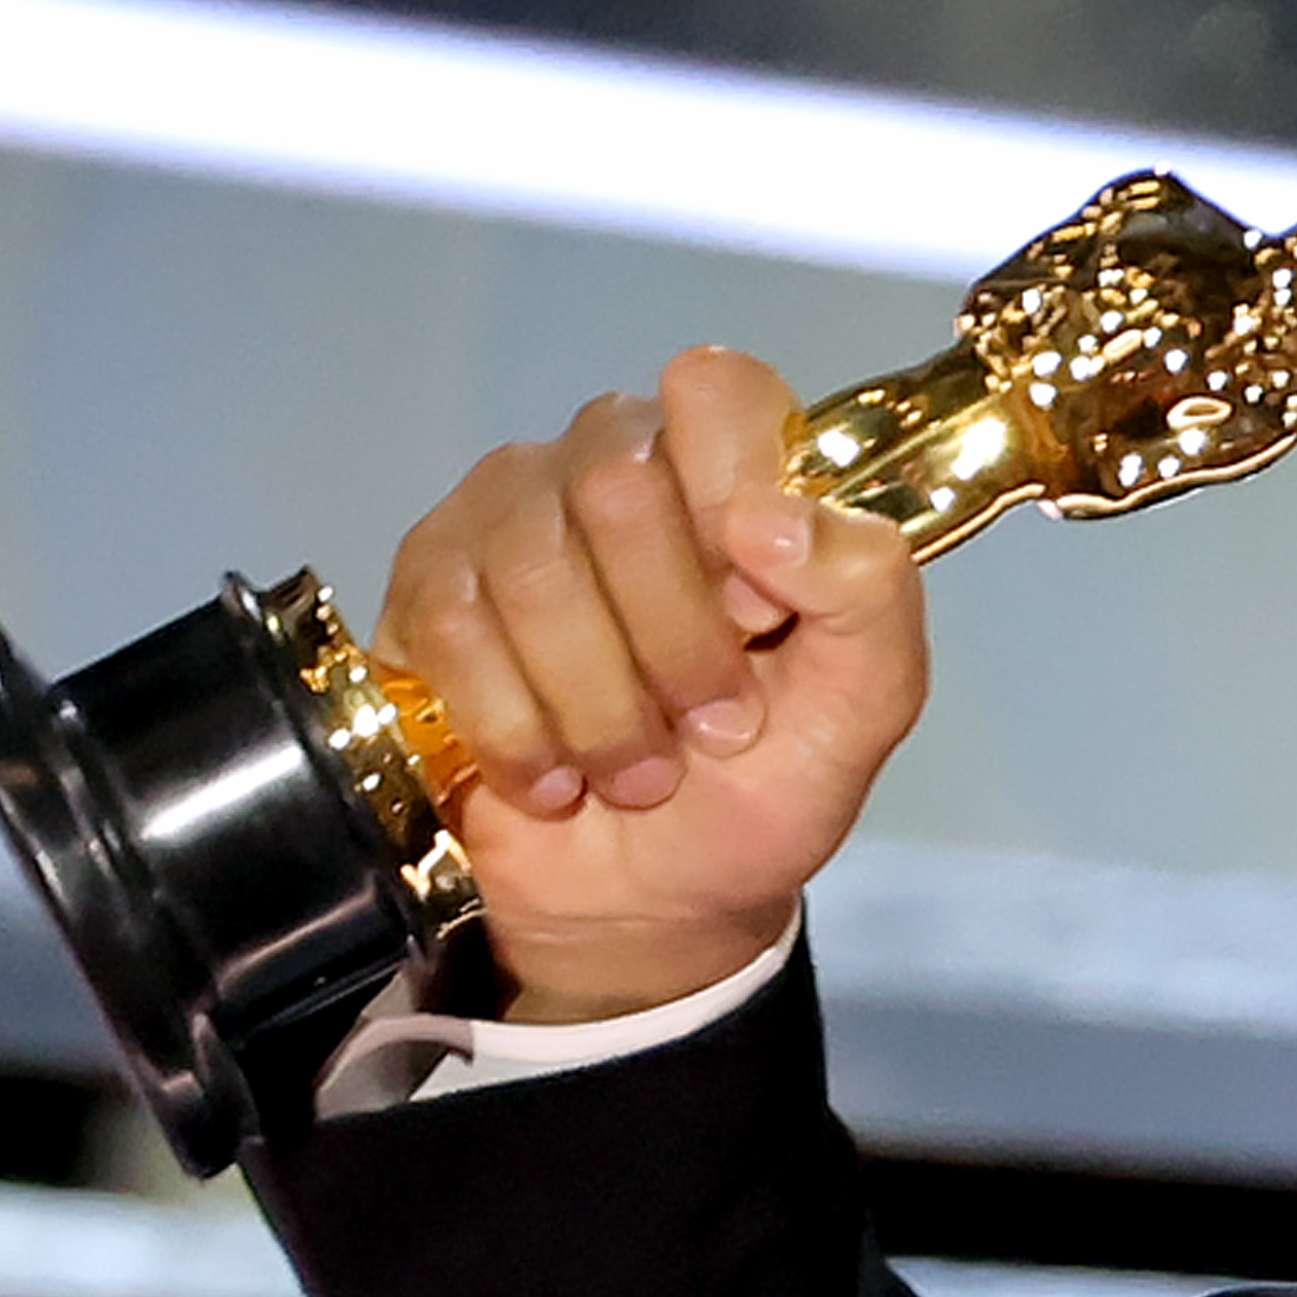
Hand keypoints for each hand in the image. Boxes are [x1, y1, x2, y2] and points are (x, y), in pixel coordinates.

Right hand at [374, 346, 929, 1020]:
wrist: (647, 904)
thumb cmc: (756, 791)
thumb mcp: (863, 711)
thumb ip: (872, 598)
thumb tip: (774, 516)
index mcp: (731, 472)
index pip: (718, 392)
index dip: (735, 499)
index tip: (760, 616)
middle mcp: (612, 463)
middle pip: (620, 486)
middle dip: (675, 644)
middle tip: (710, 729)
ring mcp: (506, 514)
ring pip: (533, 566)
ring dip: (599, 707)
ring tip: (634, 771)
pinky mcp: (424, 584)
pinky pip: (454, 627)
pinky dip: (518, 730)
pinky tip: (552, 775)